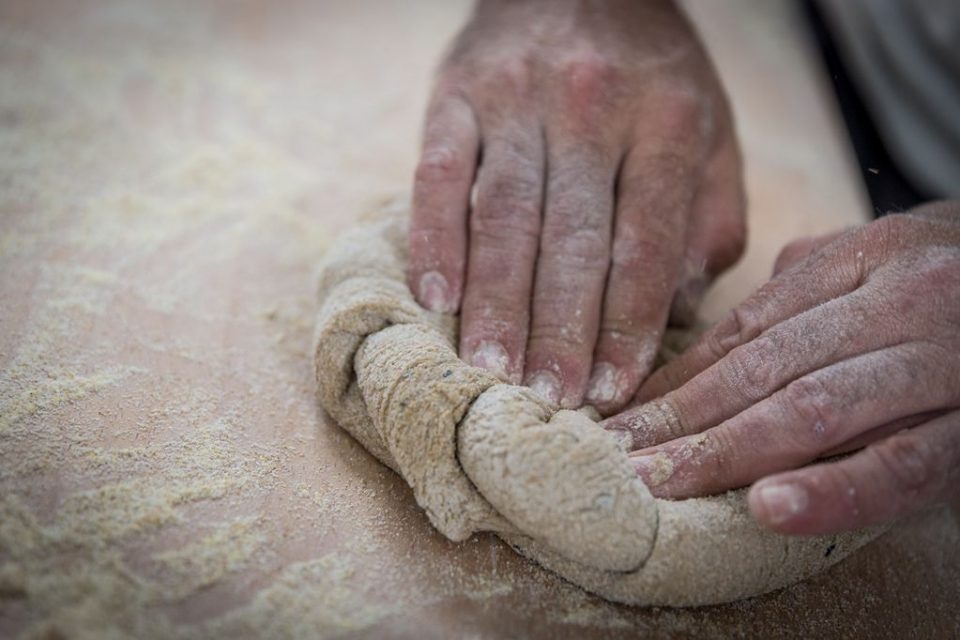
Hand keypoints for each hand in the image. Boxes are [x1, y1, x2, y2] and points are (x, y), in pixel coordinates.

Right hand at [407, 0, 744, 412]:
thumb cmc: (651, 73)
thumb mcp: (711, 130)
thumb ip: (710, 217)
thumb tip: (681, 308)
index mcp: (667, 122)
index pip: (646, 242)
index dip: (629, 322)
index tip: (614, 389)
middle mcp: (593, 109)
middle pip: (573, 238)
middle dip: (561, 328)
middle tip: (549, 398)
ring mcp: (518, 100)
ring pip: (505, 215)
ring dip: (498, 300)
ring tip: (491, 370)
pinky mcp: (457, 94)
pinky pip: (439, 173)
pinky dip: (435, 237)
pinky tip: (433, 297)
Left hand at [603, 203, 959, 534]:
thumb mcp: (901, 253)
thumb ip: (823, 276)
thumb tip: (745, 298)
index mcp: (870, 257)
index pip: (749, 326)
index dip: (681, 374)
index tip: (625, 411)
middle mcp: (902, 299)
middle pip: (766, 366)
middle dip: (684, 417)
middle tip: (616, 455)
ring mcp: (943, 361)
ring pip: (816, 409)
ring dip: (728, 454)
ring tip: (661, 484)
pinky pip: (904, 464)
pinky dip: (835, 488)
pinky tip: (768, 507)